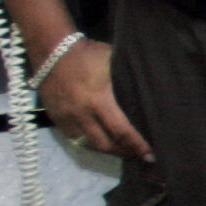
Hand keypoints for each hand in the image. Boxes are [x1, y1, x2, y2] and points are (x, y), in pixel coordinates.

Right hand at [38, 38, 153, 161]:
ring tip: (121, 150)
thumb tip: (154, 93)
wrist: (52, 49)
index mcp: (98, 99)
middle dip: (123, 152)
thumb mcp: (113, 62)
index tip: (150, 155)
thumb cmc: (89, 54)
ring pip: (88, 144)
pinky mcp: (55, 117)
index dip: (137, 145)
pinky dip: (87, 142)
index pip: (121, 130)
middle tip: (138, 155)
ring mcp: (66, 116)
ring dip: (106, 150)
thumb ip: (129, 80)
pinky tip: (100, 140)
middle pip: (105, 144)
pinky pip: (73, 138)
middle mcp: (81, 112)